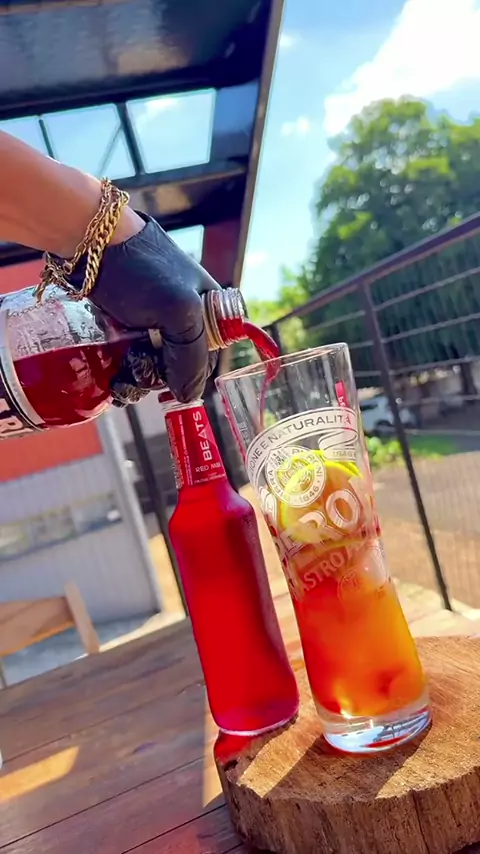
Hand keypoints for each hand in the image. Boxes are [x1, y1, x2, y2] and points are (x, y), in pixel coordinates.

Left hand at [80, 213, 221, 403]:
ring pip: (152, 365)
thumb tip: (188, 397)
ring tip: (119, 380)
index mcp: (209, 309)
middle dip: (157, 378)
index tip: (166, 387)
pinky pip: (130, 357)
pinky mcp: (125, 323)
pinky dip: (122, 371)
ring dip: (136, 379)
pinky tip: (111, 378)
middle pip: (178, 366)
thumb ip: (191, 357)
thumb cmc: (142, 270)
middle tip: (135, 374)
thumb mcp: (180, 312)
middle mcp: (184, 316)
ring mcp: (153, 321)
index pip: (209, 358)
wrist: (89, 241)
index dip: (190, 376)